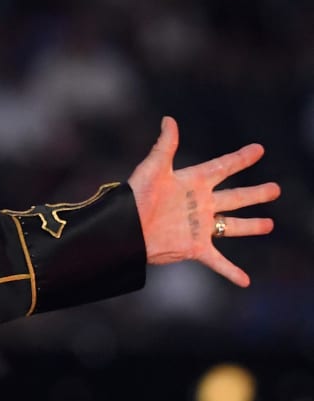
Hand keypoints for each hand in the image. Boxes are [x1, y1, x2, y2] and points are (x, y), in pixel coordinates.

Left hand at [128, 116, 279, 286]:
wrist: (124, 230)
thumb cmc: (136, 197)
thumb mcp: (153, 169)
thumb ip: (165, 146)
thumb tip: (169, 119)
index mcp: (192, 182)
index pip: (223, 167)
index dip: (240, 159)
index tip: (258, 149)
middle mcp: (200, 204)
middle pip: (235, 198)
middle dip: (255, 194)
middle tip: (276, 189)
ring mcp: (199, 226)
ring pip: (232, 226)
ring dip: (251, 226)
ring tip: (269, 224)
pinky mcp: (194, 248)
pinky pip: (217, 261)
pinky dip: (231, 272)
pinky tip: (245, 281)